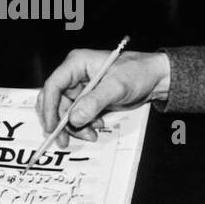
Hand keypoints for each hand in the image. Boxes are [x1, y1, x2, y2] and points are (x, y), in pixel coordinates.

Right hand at [36, 49, 170, 144]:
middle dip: (60, 121)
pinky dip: (83, 124)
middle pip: (55, 100)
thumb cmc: (138, 73)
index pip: (53, 85)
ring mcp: (80, 87)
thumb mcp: (117, 87)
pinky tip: (97, 126)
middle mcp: (75, 74)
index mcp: (77, 63)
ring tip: (90, 134)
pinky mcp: (88, 98)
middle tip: (64, 140)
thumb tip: (74, 118)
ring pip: (65, 111)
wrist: (155, 78)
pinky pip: (77, 114)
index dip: (49, 107)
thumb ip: (94, 102)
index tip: (53, 127)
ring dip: (74, 126)